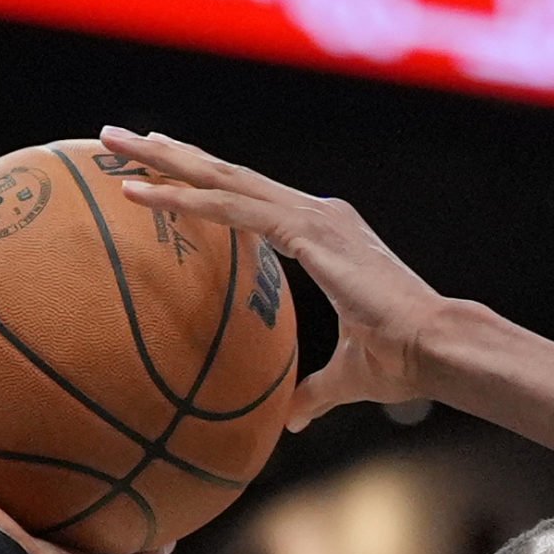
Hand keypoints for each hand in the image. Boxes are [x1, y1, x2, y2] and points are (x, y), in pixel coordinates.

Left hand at [95, 128, 452, 424]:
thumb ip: (314, 391)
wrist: (438, 349)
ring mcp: (312, 216)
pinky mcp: (308, 232)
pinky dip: (186, 200)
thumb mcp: (348, 377)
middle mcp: (317, 213)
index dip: (206, 180)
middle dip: (171, 154)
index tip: (165, 166)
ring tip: (115, 144)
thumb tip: (290, 417)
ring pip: (223, 177)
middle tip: (119, 137)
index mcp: (325, 233)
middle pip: (229, 173)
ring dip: (164, 161)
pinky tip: (141, 195)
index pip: (251, 197)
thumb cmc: (404, 363)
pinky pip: (233, 208)